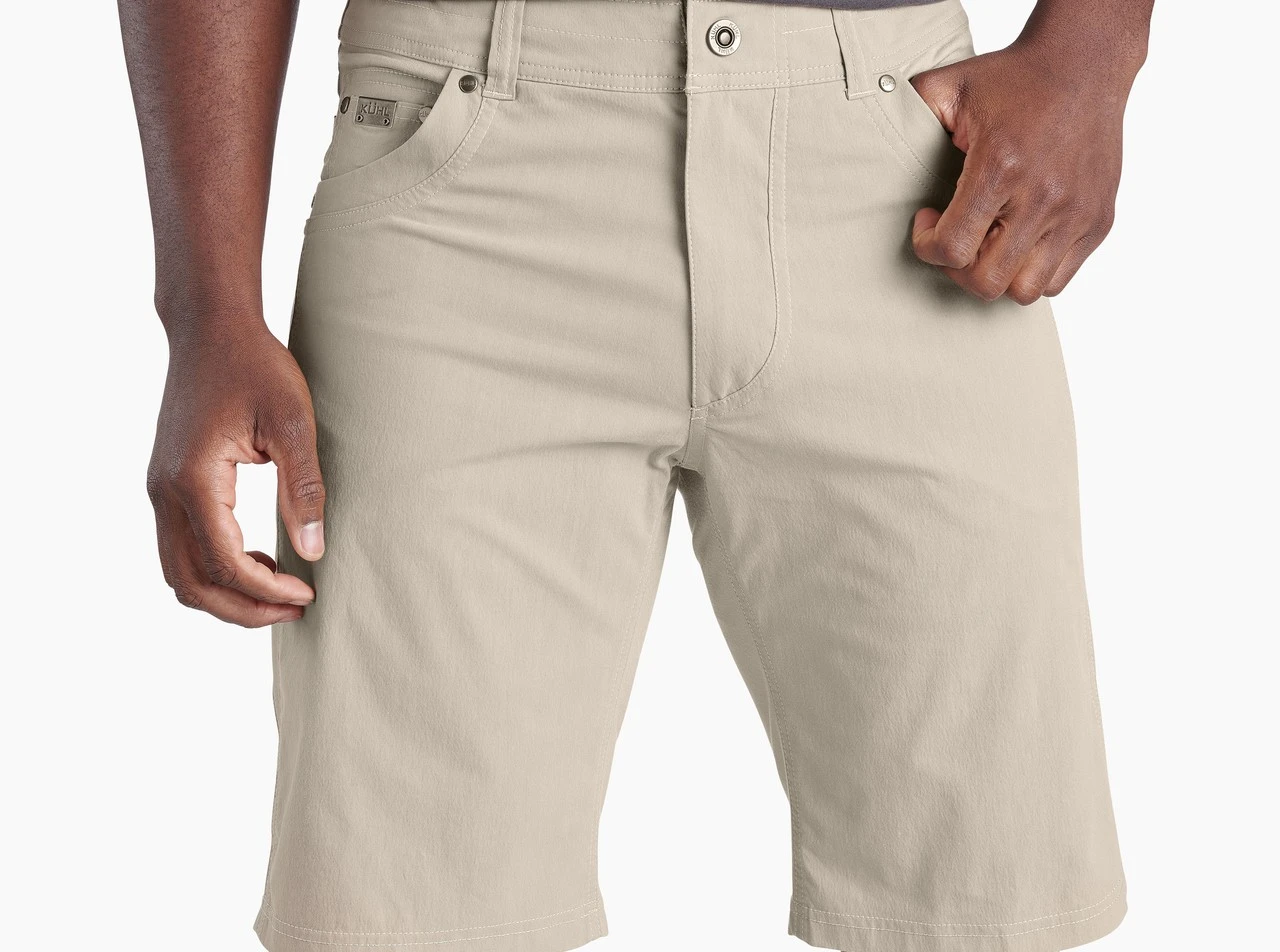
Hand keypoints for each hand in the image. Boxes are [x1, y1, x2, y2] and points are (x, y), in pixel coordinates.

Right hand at [146, 320, 325, 626]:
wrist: (211, 329)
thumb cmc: (255, 366)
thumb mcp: (292, 423)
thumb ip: (302, 488)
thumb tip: (313, 550)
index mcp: (193, 481)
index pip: (224, 563)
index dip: (267, 590)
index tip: (308, 592)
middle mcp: (164, 492)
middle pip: (191, 583)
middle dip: (243, 608)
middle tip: (296, 607)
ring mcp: (159, 490)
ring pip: (178, 571)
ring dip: (226, 593)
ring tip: (279, 589)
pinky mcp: (166, 485)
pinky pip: (180, 548)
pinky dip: (213, 568)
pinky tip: (258, 556)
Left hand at [909, 35, 1135, 303]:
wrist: (1085, 64)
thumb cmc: (1013, 79)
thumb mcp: (949, 85)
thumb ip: (907, 113)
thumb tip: (869, 139)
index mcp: (1001, 167)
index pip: (952, 249)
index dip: (926, 246)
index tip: (927, 220)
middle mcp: (1044, 196)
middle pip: (987, 282)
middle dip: (957, 270)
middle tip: (954, 239)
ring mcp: (1076, 213)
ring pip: (1026, 291)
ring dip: (997, 276)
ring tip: (987, 244)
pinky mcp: (1098, 222)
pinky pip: (1058, 279)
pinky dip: (1032, 272)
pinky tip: (1016, 241)